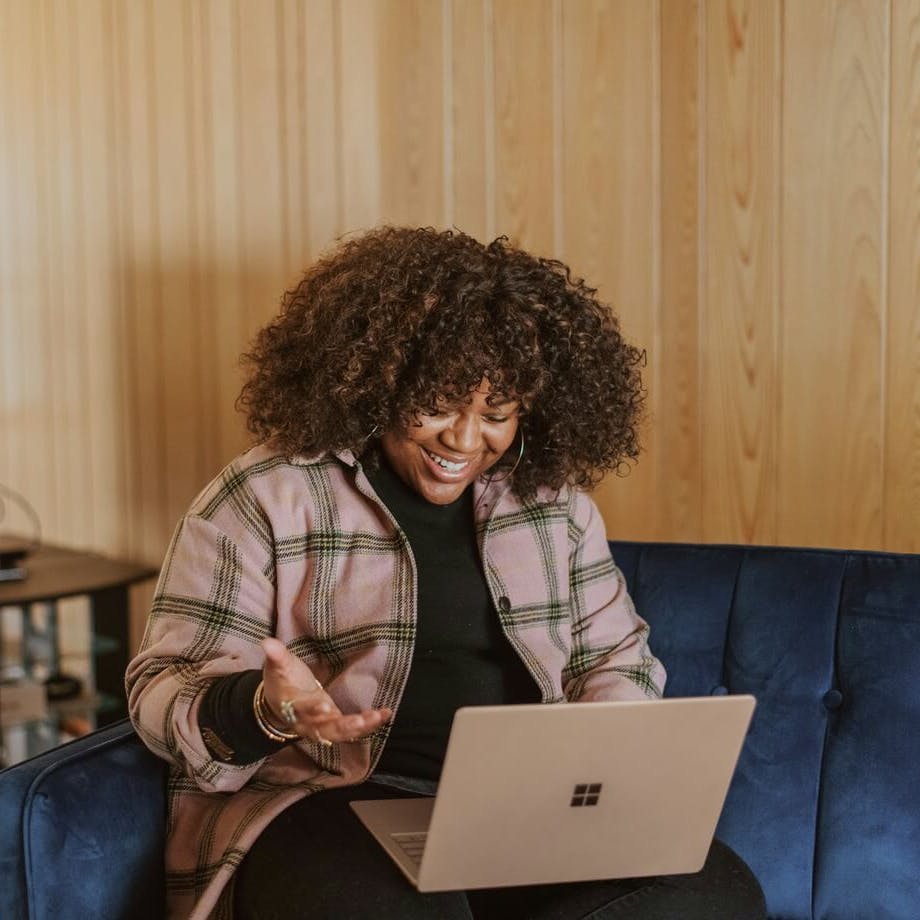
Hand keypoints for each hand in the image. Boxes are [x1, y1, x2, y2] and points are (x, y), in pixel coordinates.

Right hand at [260, 637, 391, 743]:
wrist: (281, 705)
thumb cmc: (282, 682)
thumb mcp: (278, 667)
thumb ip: (276, 656)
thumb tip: (267, 642)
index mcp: (293, 706)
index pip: (302, 709)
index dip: (312, 709)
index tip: (324, 706)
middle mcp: (308, 722)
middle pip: (325, 729)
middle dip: (343, 726)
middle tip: (360, 721)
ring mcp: (323, 727)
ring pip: (341, 733)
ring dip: (361, 727)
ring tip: (378, 717)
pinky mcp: (336, 726)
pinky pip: (353, 730)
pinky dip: (369, 724)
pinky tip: (385, 714)